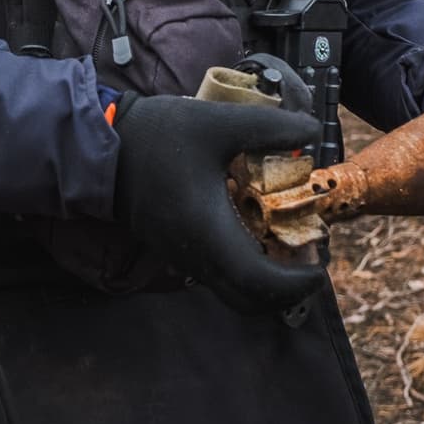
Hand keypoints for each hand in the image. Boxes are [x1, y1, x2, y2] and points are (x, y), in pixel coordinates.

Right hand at [111, 95, 326, 310]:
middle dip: (285, 290)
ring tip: (290, 245)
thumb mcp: (220, 123)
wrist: (103, 145)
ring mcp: (182, 256)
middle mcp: (196, 256)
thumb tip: (310, 131)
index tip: (320, 265)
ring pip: (232, 291)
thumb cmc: (160, 135)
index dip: (295, 284)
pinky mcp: (176, 248)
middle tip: (309, 261)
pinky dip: (245, 269)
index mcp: (209, 233)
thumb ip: (270, 128)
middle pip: (248, 301)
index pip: (259, 284)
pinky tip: (259, 232)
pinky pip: (218, 275)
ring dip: (265, 281)